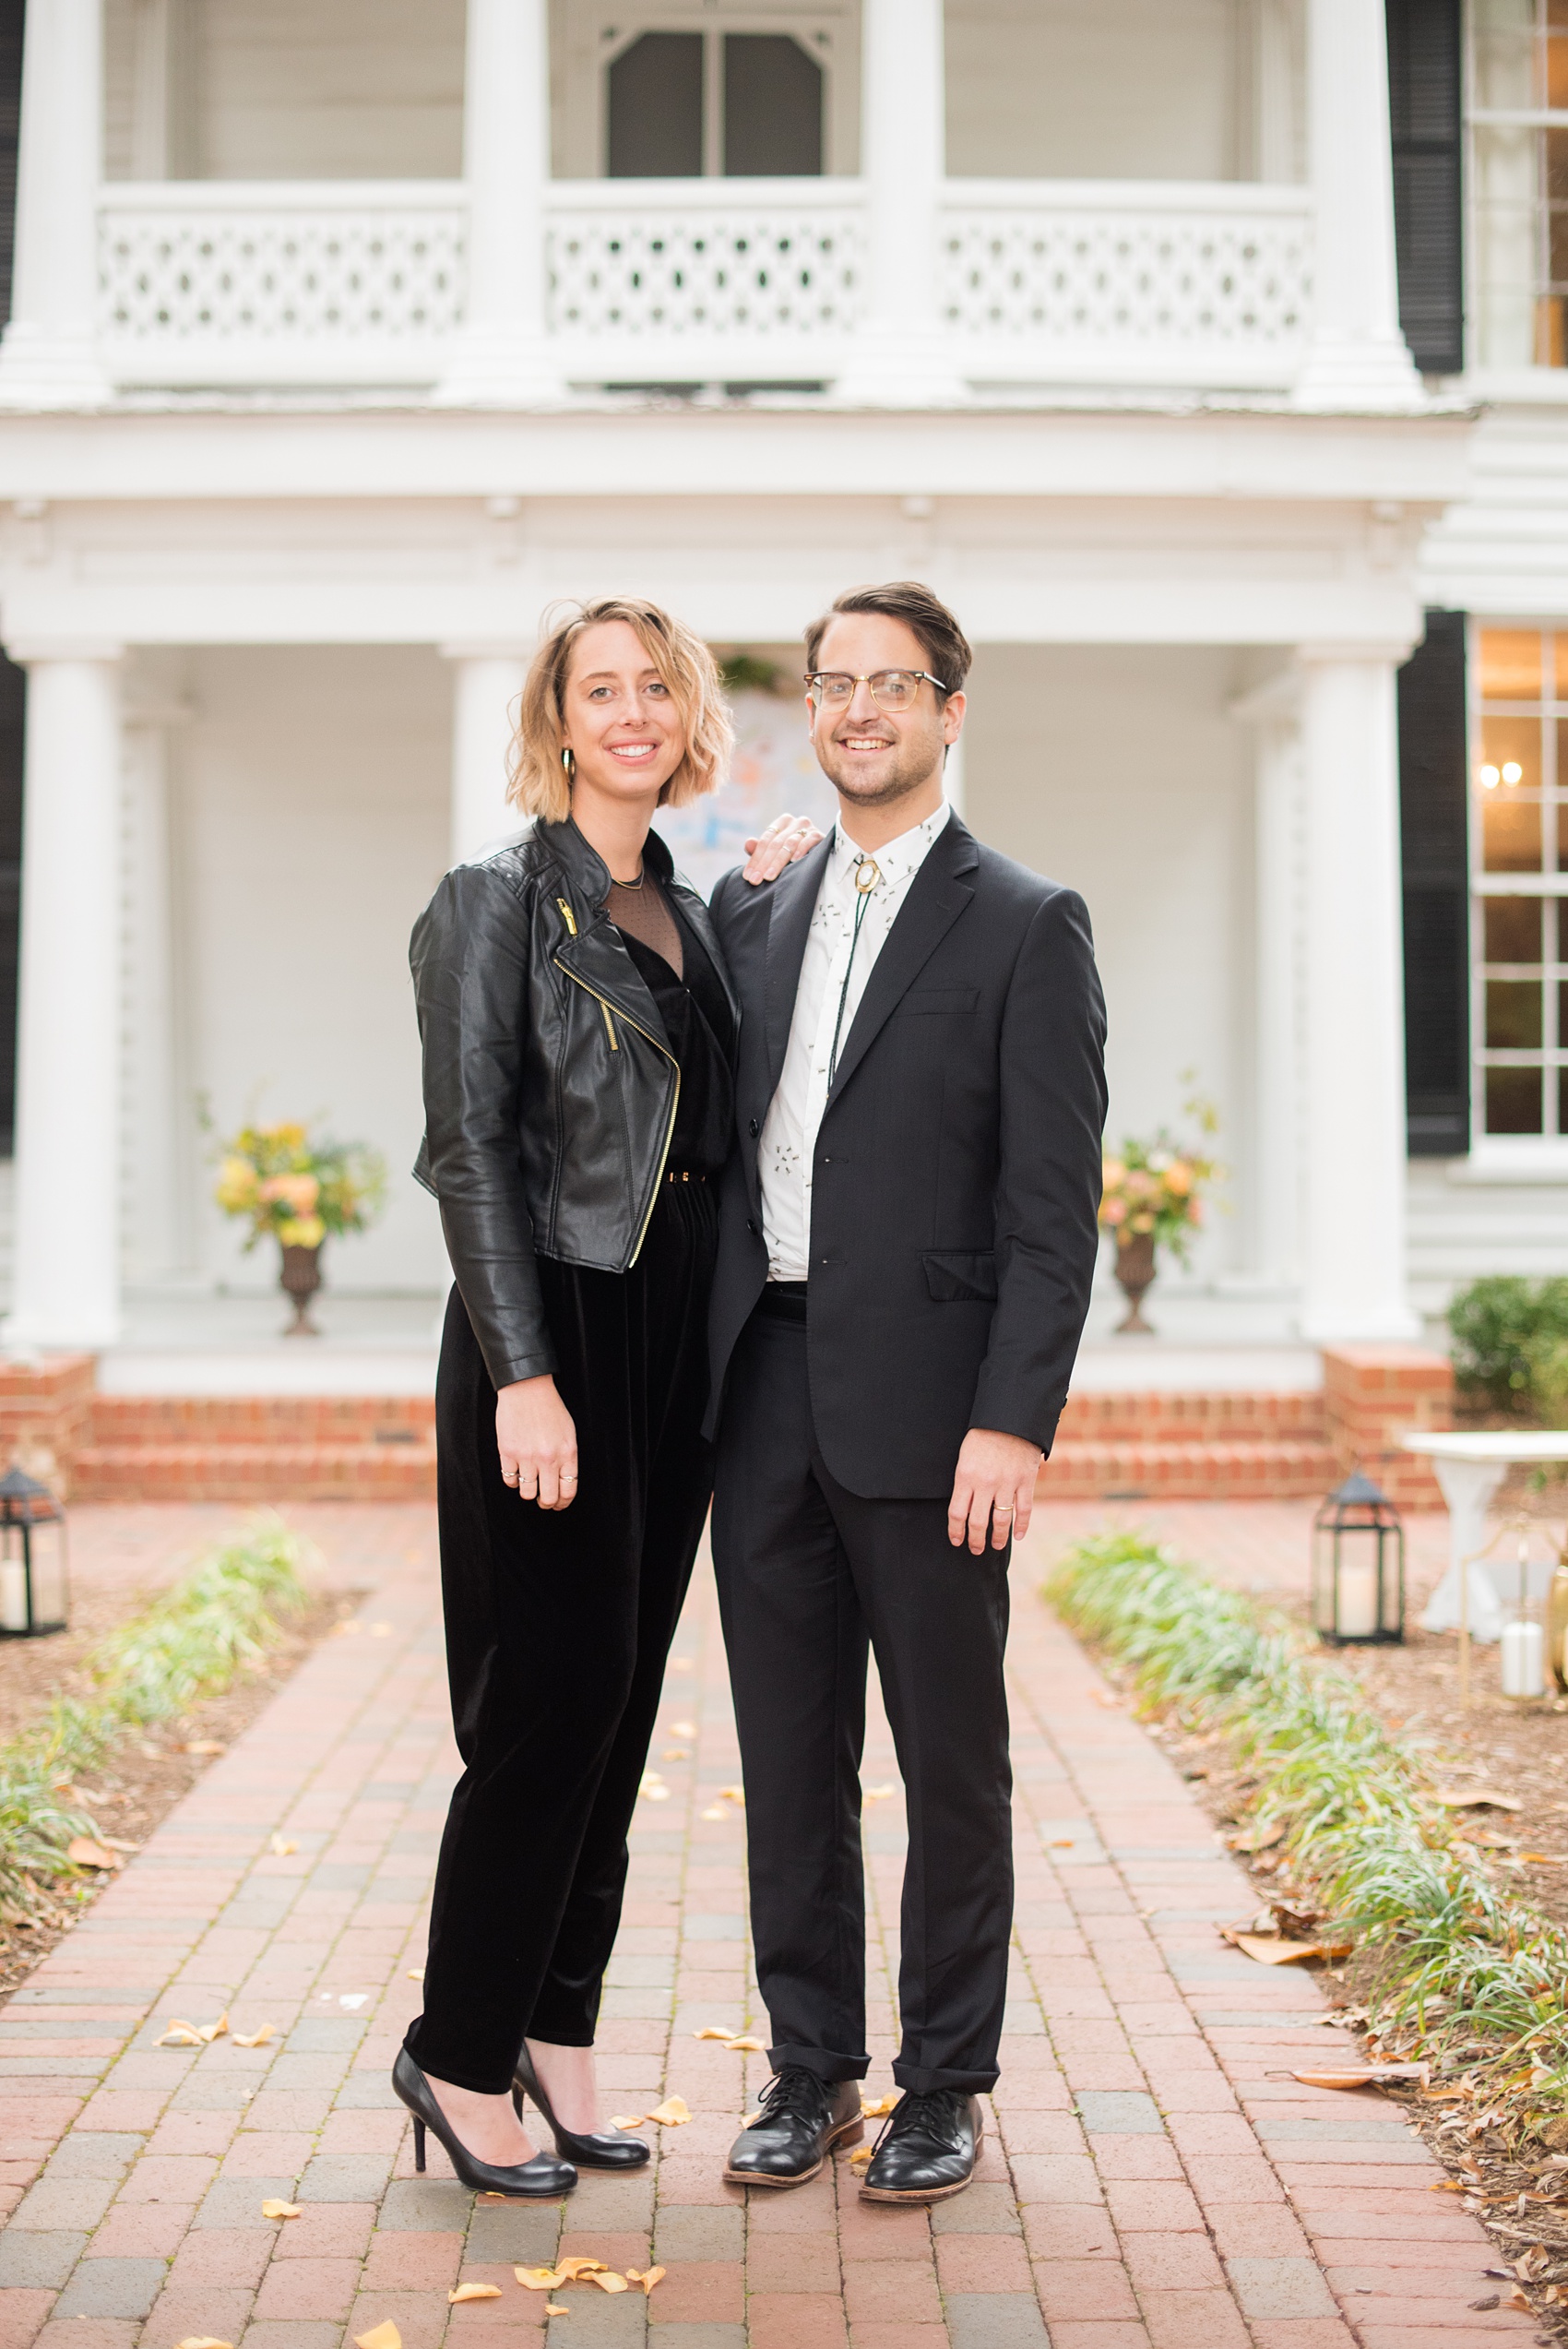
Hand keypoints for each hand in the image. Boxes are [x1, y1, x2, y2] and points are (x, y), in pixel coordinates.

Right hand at [496, 1375, 578, 1507]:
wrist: (527, 1388)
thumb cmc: (550, 1409)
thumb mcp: (568, 1432)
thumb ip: (567, 1458)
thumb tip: (562, 1483)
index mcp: (567, 1453)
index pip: (568, 1491)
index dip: (563, 1503)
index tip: (558, 1504)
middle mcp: (548, 1458)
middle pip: (548, 1498)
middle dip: (546, 1503)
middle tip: (543, 1501)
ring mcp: (527, 1457)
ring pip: (527, 1493)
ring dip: (528, 1492)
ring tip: (529, 1484)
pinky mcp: (508, 1453)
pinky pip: (509, 1480)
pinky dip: (512, 1480)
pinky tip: (515, 1473)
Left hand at [740, 811, 822, 883]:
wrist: (819, 856)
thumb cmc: (794, 854)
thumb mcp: (775, 853)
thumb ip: (760, 850)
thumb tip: (748, 843)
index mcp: (781, 822)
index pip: (765, 840)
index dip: (755, 859)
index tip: (749, 877)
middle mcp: (794, 822)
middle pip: (775, 843)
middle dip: (764, 863)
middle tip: (756, 880)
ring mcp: (807, 827)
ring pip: (789, 843)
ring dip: (778, 861)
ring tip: (769, 876)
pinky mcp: (819, 834)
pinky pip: (808, 841)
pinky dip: (800, 850)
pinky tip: (794, 861)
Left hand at [947, 1428, 1042, 1553]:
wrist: (1010, 1418)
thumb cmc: (982, 1436)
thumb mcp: (964, 1457)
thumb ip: (964, 1482)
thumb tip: (964, 1508)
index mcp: (965, 1477)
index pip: (957, 1514)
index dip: (956, 1532)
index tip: (957, 1541)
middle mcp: (986, 1484)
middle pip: (978, 1523)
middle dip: (975, 1541)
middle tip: (975, 1549)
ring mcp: (1008, 1484)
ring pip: (1001, 1521)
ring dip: (997, 1538)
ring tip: (994, 1546)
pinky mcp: (1026, 1481)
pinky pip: (1024, 1510)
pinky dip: (1022, 1526)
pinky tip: (1018, 1536)